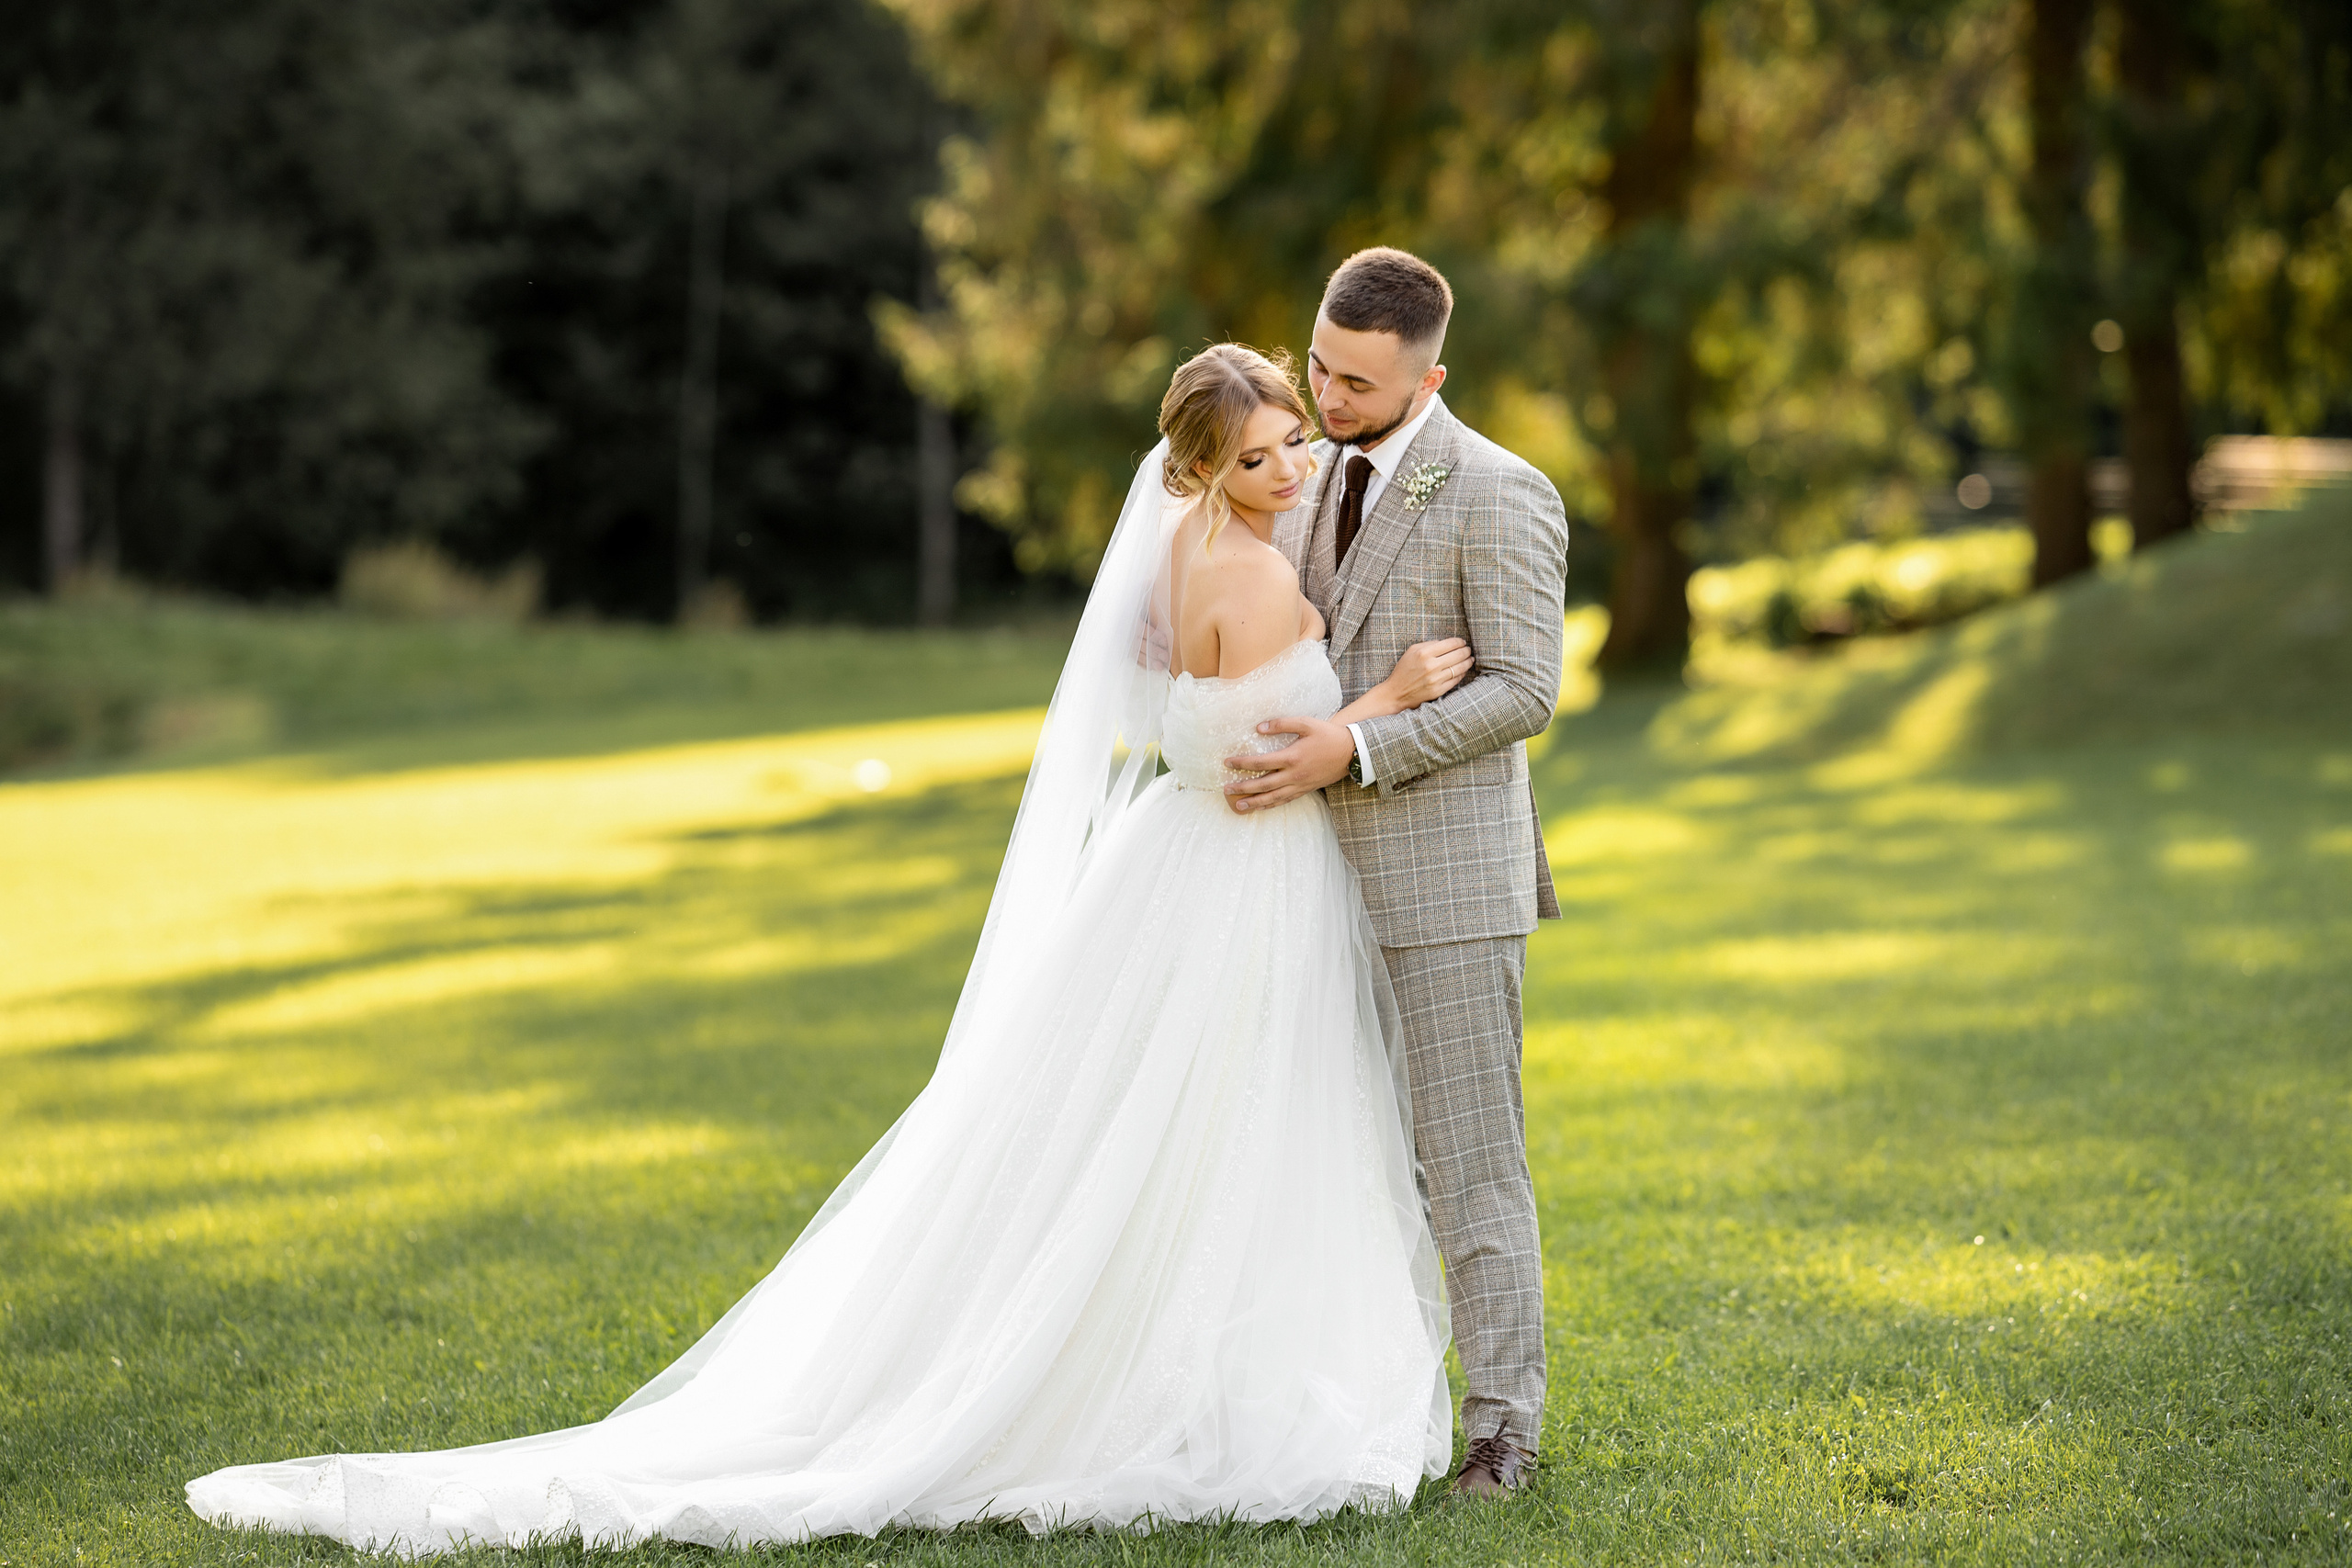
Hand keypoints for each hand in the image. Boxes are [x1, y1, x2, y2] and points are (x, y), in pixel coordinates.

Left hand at [1222, 715, 1353, 812]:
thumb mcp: (1306, 723)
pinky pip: (1285, 800)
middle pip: (1263, 784)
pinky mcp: (1306, 790)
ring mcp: (1300, 785)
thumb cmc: (1329, 735)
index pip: (1260, 762)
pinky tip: (1261, 807)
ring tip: (1238, 806)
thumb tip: (1259, 728)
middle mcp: (1294, 774)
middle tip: (1226, 790)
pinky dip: (1271, 805)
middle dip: (1243, 788)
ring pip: (1273, 797)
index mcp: (1292, 757)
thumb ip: (1282, 724)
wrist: (1352, 752)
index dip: (1242, 764)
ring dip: (1254, 803)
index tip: (1227, 763)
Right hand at [1376, 638, 1472, 710]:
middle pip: (1458, 655)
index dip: (1460, 642)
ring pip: (1460, 668)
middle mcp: (1431, 666)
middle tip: (1468, 650)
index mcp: (1424, 653)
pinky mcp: (1438, 690)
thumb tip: (1446, 643)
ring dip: (1468, 662)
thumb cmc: (1403, 670)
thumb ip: (1429, 644)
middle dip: (1466, 651)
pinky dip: (1462, 674)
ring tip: (1470, 659)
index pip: (1450, 644)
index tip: (1462, 643)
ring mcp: (1436, 679)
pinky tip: (1463, 670)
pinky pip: (1456, 680)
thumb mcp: (1412, 651)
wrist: (1396, 693)